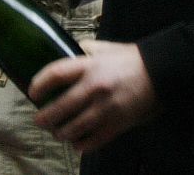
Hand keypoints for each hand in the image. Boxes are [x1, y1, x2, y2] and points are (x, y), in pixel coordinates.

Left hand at [32, 40, 159, 153]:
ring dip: (61, 133)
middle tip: (38, 120)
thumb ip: (86, 49)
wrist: (161, 73)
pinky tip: (76, 144)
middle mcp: (94, 87)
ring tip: (57, 132)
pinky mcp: (118, 124)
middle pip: (61, 107)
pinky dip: (82, 145)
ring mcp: (106, 108)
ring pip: (74, 128)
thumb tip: (70, 49)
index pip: (56, 74)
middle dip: (45, 117)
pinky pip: (94, 140)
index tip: (32, 93)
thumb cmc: (131, 59)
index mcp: (89, 66)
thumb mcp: (106, 47)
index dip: (39, 84)